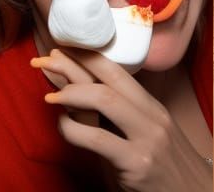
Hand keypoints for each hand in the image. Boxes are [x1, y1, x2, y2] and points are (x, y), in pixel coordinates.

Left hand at [40, 47, 210, 191]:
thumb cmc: (163, 167)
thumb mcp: (146, 135)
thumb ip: (120, 117)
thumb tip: (83, 95)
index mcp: (152, 106)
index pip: (118, 70)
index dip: (90, 56)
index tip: (66, 47)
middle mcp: (152, 115)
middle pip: (111, 78)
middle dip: (78, 64)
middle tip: (50, 57)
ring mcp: (146, 138)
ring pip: (106, 100)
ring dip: (73, 92)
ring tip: (52, 95)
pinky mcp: (137, 163)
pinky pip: (99, 139)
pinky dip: (75, 129)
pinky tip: (64, 126)